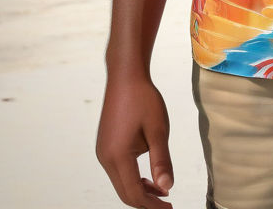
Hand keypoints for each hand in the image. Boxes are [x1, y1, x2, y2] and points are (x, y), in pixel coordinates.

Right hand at [97, 74, 173, 206]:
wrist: (126, 77)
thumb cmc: (143, 99)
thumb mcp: (158, 130)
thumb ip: (161, 160)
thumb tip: (167, 187)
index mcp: (117, 156)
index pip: (134, 193)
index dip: (152, 205)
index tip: (170, 208)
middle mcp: (105, 158)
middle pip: (125, 192)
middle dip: (146, 202)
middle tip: (168, 204)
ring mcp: (103, 152)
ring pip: (121, 183)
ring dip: (140, 190)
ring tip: (162, 191)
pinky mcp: (105, 146)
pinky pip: (118, 171)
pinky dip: (133, 178)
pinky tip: (149, 177)